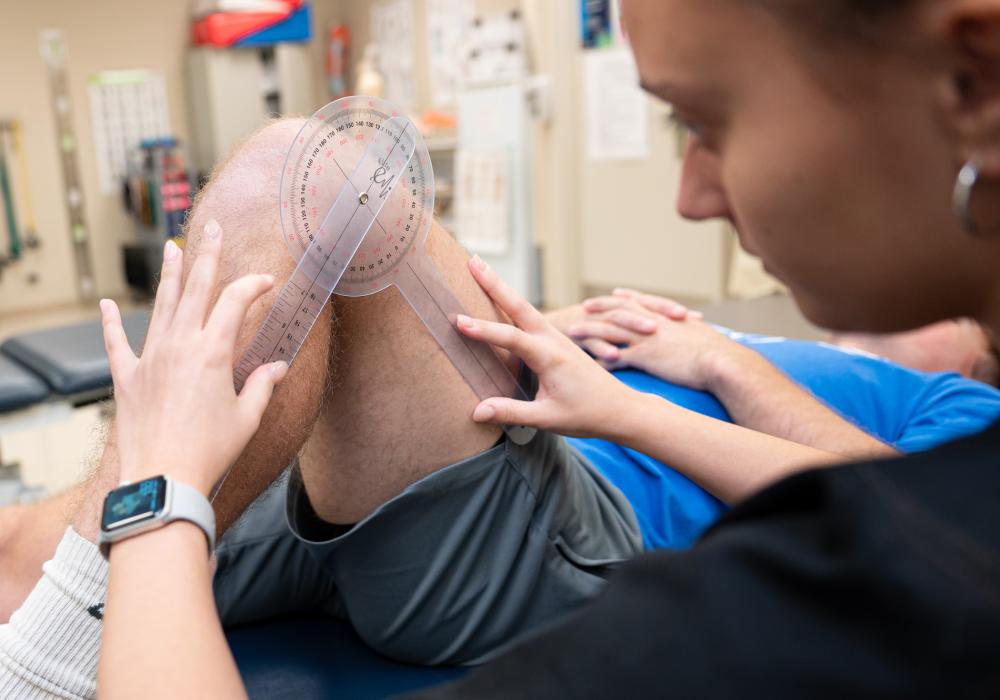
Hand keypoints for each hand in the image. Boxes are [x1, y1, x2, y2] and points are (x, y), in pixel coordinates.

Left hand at [100, 220, 287, 495]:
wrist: (163, 478)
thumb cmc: (211, 452)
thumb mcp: (247, 418)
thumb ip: (262, 386)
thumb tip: (279, 367)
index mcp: (213, 352)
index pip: (236, 302)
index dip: (253, 285)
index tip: (267, 281)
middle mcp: (179, 346)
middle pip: (196, 289)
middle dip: (207, 255)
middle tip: (212, 228)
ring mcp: (150, 359)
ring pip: (161, 306)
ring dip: (169, 276)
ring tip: (171, 249)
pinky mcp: (128, 379)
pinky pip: (116, 344)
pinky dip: (111, 323)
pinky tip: (107, 304)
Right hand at [456, 257, 638, 437]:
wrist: (622, 410)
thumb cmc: (588, 415)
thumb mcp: (548, 418)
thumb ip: (511, 412)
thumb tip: (476, 411)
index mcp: (551, 357)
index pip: (512, 338)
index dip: (484, 331)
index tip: (459, 322)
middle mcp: (554, 341)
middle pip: (520, 306)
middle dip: (495, 284)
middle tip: (472, 261)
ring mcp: (557, 338)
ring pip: (525, 308)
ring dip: (503, 288)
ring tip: (480, 269)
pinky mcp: (559, 342)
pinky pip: (532, 318)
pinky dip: (514, 304)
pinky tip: (500, 298)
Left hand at [566, 289, 749, 391]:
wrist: (722, 362)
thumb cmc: (719, 353)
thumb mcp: (703, 336)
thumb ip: (693, 332)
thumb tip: (698, 332)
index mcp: (666, 316)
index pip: (640, 302)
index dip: (625, 298)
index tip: (612, 295)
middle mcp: (653, 323)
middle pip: (619, 310)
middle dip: (600, 308)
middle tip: (583, 307)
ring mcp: (646, 338)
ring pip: (610, 330)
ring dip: (590, 331)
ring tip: (573, 333)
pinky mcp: (643, 355)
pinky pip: (615, 356)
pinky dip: (600, 359)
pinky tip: (587, 364)